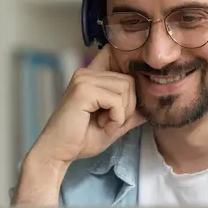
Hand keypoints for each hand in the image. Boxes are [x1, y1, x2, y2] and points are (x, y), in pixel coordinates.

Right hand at [31, 44, 146, 165]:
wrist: (58, 153)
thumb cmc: (81, 139)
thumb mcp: (113, 125)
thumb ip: (130, 114)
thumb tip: (149, 108)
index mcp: (92, 76)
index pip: (113, 54)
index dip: (127, 67)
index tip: (127, 94)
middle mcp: (87, 73)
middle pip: (129, 80)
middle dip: (128, 106)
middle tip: (111, 122)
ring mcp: (84, 79)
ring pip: (126, 88)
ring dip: (122, 113)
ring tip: (105, 123)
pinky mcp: (84, 90)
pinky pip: (117, 101)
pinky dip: (116, 118)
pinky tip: (103, 125)